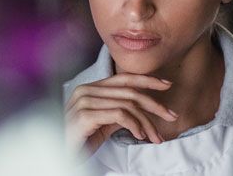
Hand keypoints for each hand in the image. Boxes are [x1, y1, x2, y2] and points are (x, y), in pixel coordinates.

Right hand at [64, 73, 179, 155]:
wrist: (60, 154)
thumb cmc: (80, 141)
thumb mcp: (102, 124)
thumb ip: (118, 112)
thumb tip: (141, 111)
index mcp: (90, 88)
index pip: (123, 78)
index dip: (147, 80)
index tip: (167, 85)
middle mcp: (86, 90)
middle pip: (129, 91)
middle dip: (155, 104)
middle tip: (172, 116)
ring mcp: (84, 102)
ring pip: (128, 105)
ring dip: (146, 122)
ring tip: (155, 137)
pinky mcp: (85, 116)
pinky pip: (119, 115)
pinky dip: (134, 125)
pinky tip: (140, 136)